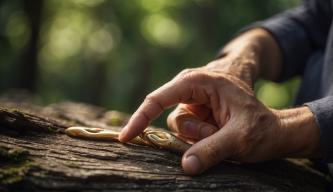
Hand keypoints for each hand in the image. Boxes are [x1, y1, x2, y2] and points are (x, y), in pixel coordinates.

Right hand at [119, 67, 320, 174]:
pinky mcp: (197, 116)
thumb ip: (212, 150)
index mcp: (201, 81)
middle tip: (218, 136)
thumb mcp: (240, 138)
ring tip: (224, 134)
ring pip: (179, 128)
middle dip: (194, 134)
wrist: (275, 130)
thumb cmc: (261, 127)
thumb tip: (185, 166)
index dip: (141, 117)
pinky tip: (220, 136)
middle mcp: (193, 89)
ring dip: (200, 138)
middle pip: (173, 117)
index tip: (126, 137)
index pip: (160, 97)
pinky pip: (186, 134)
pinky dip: (201, 140)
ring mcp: (195, 103)